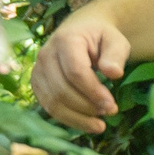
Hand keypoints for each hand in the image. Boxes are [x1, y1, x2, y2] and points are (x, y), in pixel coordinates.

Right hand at [31, 12, 130, 131]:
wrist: (82, 30)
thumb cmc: (101, 37)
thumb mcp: (116, 40)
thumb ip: (115, 55)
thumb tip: (114, 73)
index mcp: (66, 40)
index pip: (75, 71)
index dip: (93, 91)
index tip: (111, 105)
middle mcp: (46, 55)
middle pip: (62, 89)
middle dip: (86, 107)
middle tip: (109, 113)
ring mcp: (38, 70)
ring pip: (52, 102)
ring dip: (77, 117)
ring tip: (99, 124)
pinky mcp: (37, 84)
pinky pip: (48, 106)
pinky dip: (67, 118)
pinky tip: (86, 123)